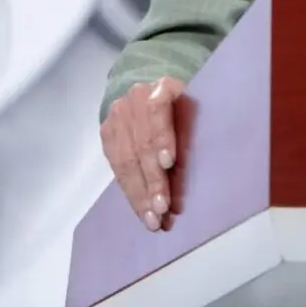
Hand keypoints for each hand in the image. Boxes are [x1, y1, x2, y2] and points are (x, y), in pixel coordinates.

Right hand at [101, 77, 183, 230]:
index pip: (157, 111)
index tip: (168, 163)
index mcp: (162, 86)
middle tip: (163, 208)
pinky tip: (141, 210)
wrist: (150, 88)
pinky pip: (116, 168)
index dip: (162, 138)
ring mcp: (117, 116)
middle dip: (152, 180)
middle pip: (141, 143)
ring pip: (126, 160)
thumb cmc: (186, 103)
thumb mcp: (195, 105)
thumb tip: (199, 170)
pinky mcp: (107, 134)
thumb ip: (193, 127)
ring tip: (152, 220)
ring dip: (140, 194)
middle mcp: (135, 99)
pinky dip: (131, 192)